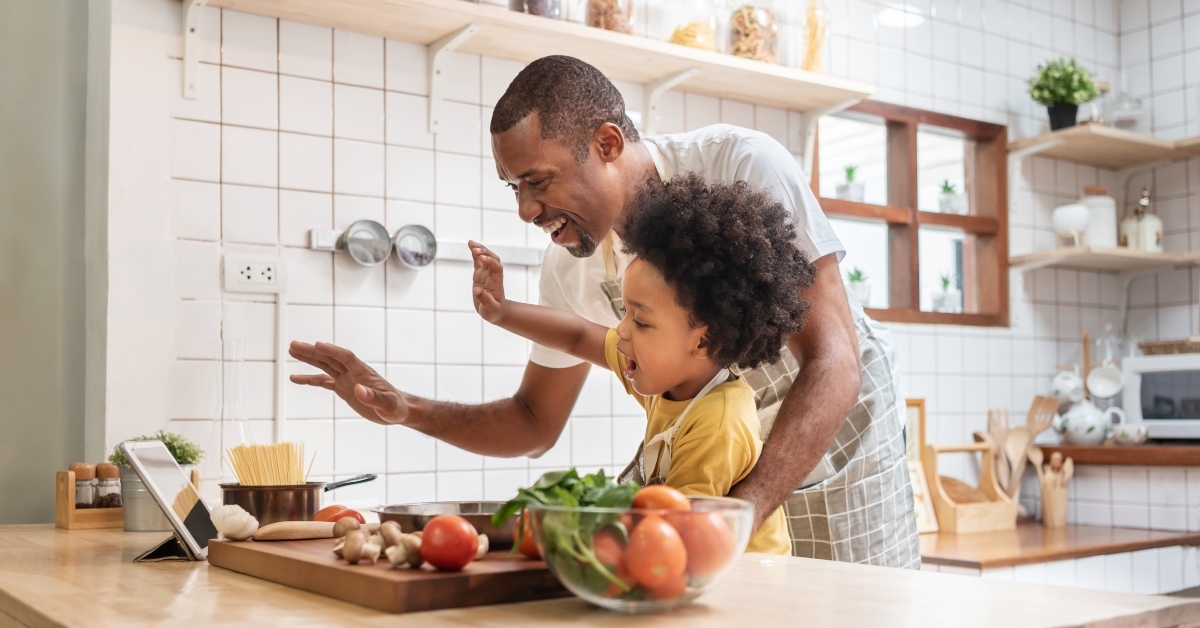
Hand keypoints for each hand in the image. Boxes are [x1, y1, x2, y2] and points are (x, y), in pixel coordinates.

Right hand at [288, 341, 408, 425]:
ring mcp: (347, 379)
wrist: (396, 411)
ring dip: (309, 359)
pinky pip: (323, 382)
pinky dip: (310, 379)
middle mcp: (353, 373)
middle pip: (330, 358)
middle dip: (313, 351)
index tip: (318, 344)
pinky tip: (295, 378)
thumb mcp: (388, 405)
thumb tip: (359, 389)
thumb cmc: (395, 407)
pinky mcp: (343, 389)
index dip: (333, 351)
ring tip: (292, 351)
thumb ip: (374, 398)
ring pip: (325, 366)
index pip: (346, 357)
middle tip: (294, 345)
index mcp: (364, 373)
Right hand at [470, 240, 506, 323]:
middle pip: (492, 260)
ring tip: (471, 243)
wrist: (495, 312)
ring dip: (480, 250)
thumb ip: (484, 300)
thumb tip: (476, 290)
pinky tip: (470, 246)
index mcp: (496, 283)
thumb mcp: (490, 309)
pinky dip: (475, 253)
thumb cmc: (493, 312)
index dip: (491, 262)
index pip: (497, 268)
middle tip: (475, 248)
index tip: (482, 258)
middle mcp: (492, 276)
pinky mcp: (480, 275)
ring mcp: (486, 274)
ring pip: (485, 258)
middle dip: (485, 253)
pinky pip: (478, 261)